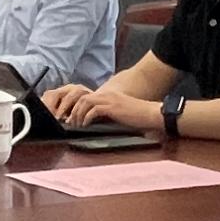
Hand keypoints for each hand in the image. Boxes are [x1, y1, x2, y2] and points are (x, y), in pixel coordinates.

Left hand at [44, 83, 158, 131]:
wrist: (151, 114)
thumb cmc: (137, 116)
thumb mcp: (118, 113)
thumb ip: (106, 114)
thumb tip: (93, 123)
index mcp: (108, 95)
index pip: (85, 96)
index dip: (75, 107)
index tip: (70, 117)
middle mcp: (107, 95)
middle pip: (81, 97)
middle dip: (72, 110)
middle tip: (68, 121)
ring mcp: (110, 100)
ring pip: (85, 102)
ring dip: (77, 114)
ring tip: (75, 124)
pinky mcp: (113, 107)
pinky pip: (94, 110)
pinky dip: (86, 118)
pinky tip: (85, 125)